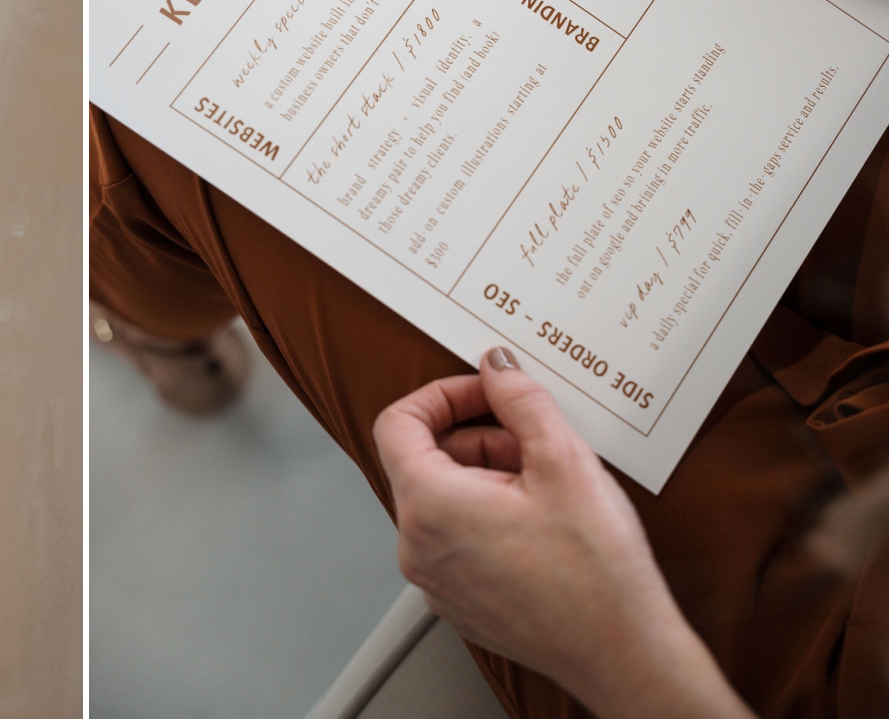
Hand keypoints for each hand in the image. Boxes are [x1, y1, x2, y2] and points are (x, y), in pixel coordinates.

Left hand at [372, 349, 754, 718]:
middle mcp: (416, 546)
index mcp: (427, 505)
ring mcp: (434, 580)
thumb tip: (496, 367)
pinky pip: (454, 537)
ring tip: (545, 485)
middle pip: (422, 460)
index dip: (440, 395)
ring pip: (441, 499)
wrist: (625, 656)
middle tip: (531, 441)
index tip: (482, 390)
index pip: (397, 423)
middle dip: (475, 436)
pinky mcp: (457, 601)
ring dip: (485, 475)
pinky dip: (486, 514)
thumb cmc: (595, 572)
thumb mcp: (563, 459)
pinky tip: (540, 521)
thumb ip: (519, 399)